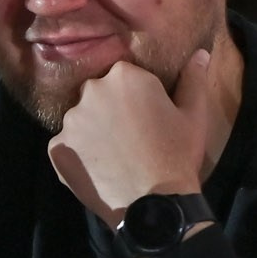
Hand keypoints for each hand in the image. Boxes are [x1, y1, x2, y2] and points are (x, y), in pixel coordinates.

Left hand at [48, 52, 216, 224]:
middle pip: (97, 94)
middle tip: (130, 137)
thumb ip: (193, 80)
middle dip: (110, 109)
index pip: (124, 76)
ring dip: (93, 132)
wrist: (153, 204)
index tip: (147, 117)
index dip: (136, 97)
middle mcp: (91, 91)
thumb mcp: (193, 116)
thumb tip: (200, 53)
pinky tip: (99, 170)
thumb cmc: (177, 155)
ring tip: (114, 156)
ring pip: (80, 120)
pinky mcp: (56, 149)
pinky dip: (79, 155)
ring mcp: (70, 121)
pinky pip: (67, 146)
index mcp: (124, 76)